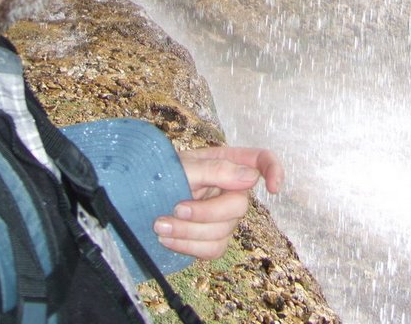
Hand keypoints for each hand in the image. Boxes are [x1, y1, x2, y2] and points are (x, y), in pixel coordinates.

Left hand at [152, 146, 283, 259]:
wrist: (136, 199)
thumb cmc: (160, 173)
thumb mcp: (184, 166)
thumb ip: (216, 170)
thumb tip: (252, 178)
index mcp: (227, 163)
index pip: (261, 161)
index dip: (274, 170)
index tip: (273, 188)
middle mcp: (230, 190)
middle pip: (239, 206)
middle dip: (205, 213)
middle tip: (175, 208)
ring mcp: (223, 217)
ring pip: (223, 233)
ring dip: (189, 232)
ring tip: (160, 225)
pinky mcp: (212, 240)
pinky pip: (212, 250)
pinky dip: (188, 247)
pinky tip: (167, 239)